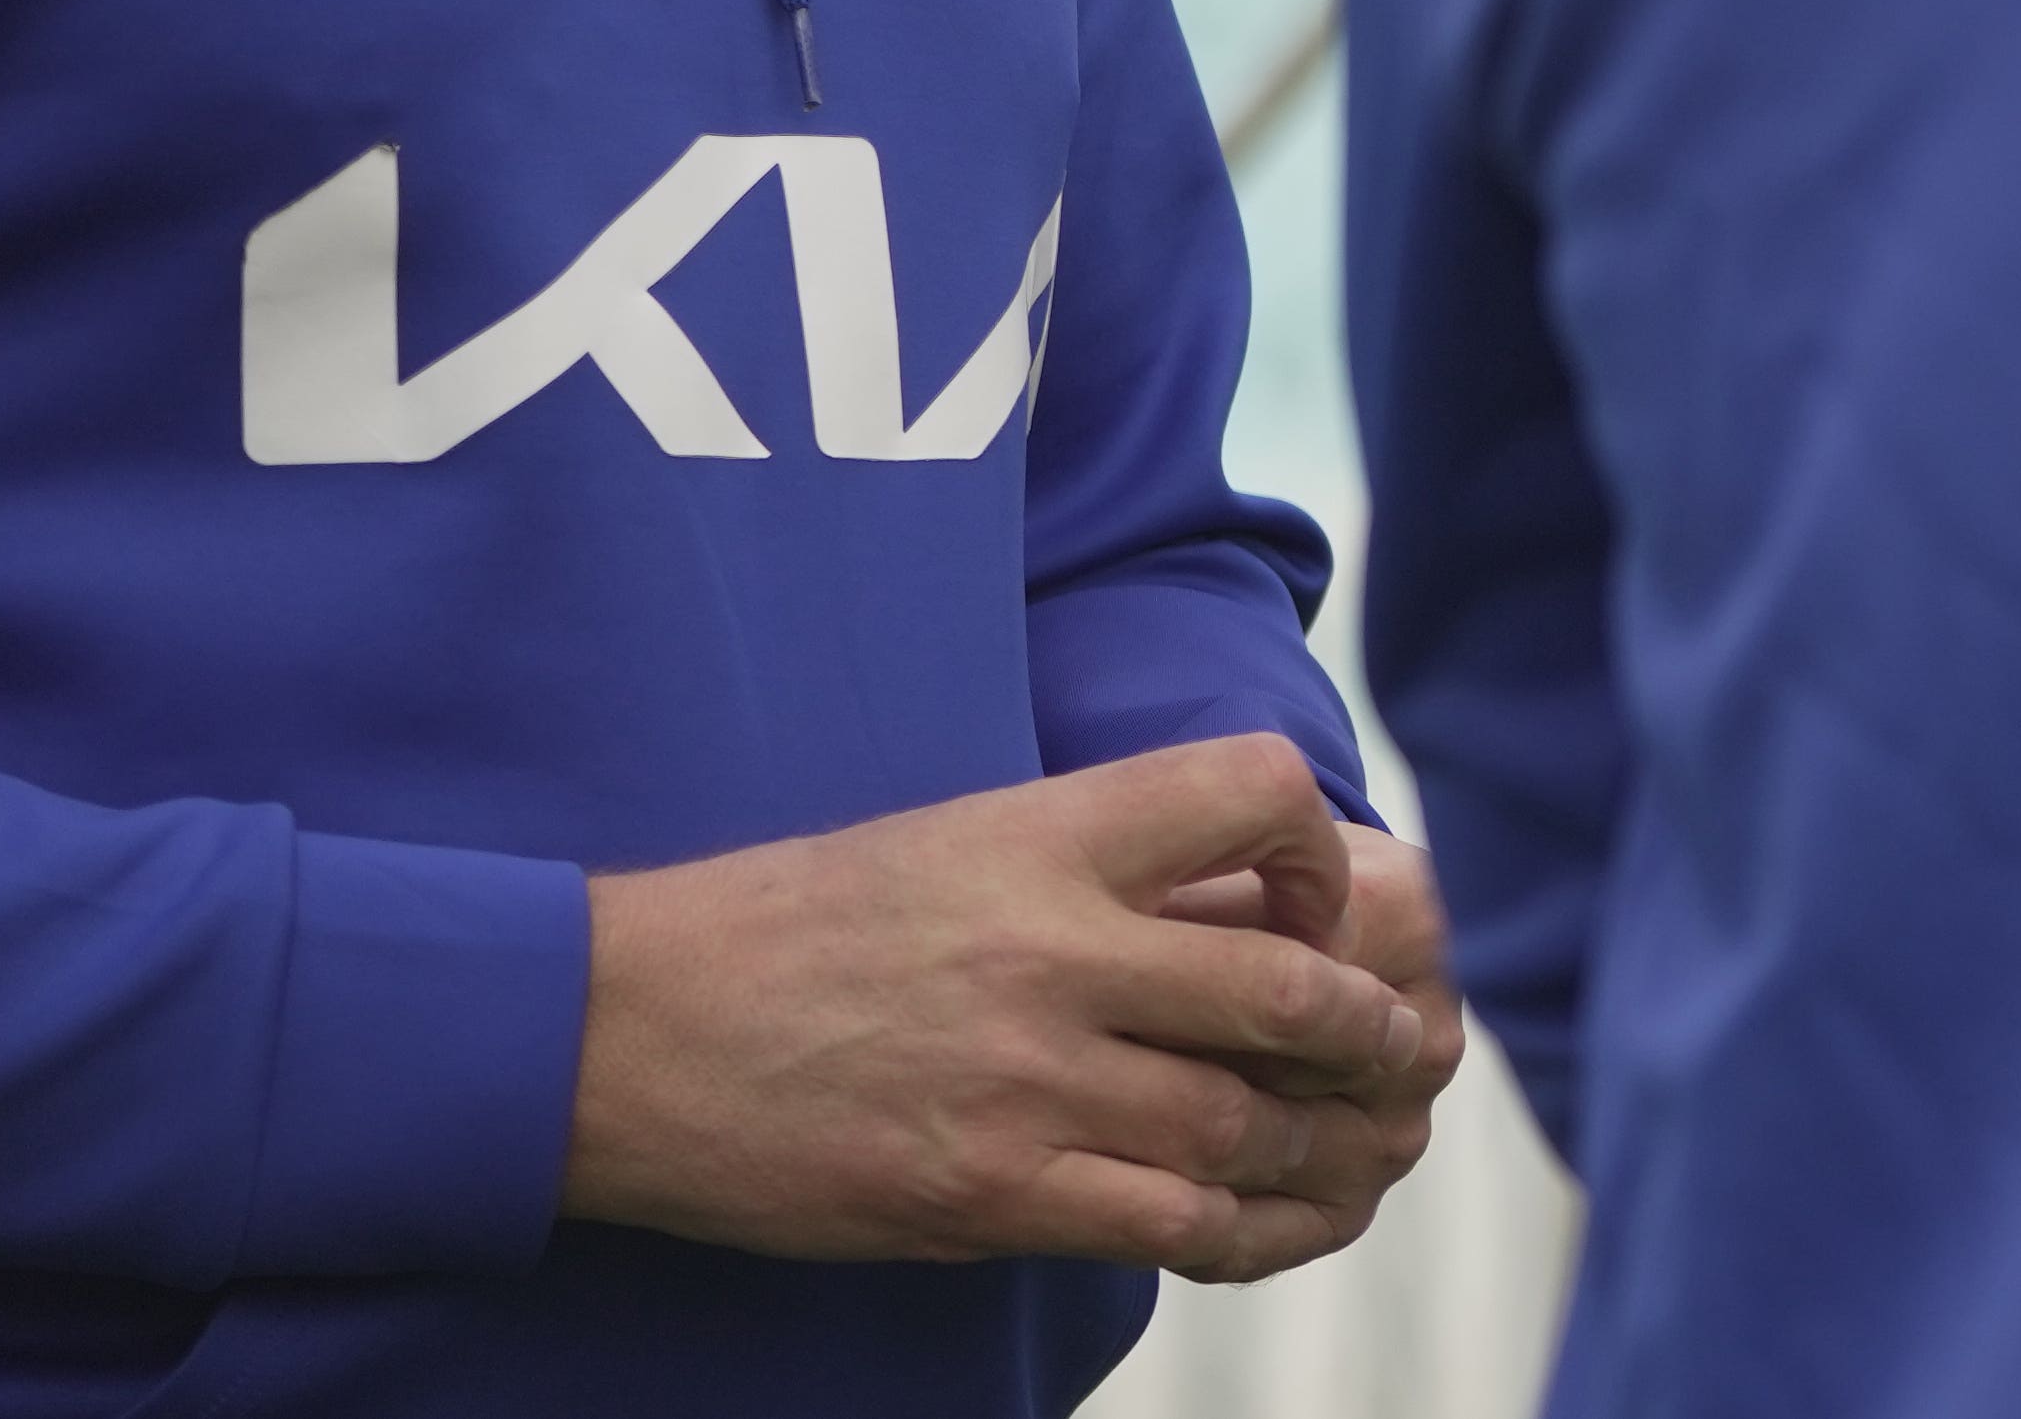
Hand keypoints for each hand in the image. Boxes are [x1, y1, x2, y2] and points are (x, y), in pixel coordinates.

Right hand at [562, 736, 1439, 1279]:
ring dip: (1324, 1145)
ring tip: (1360, 1149)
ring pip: (1245, 1122)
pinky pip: (1166, 1224)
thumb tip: (1238, 906)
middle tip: (1395, 1051)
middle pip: (1289, 988)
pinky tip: (1259, 1223)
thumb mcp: (954, 842)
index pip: (1252, 791)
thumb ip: (1091, 869)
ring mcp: (1025, 1080)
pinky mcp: (986, 1195)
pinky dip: (1240, 1230)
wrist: (625, 1029)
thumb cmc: (789, 924)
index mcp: (1047, 835)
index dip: (1320, 848)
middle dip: (1370, 1031)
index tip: (1319, 903)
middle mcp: (1055, 949)